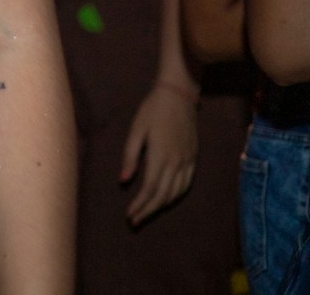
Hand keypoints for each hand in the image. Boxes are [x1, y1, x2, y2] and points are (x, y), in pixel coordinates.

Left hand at [119, 81, 198, 225]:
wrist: (179, 96)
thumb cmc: (152, 110)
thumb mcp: (136, 130)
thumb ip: (130, 156)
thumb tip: (123, 181)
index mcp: (161, 156)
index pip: (150, 189)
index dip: (139, 205)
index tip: (128, 215)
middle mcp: (177, 163)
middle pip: (163, 195)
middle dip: (148, 211)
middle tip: (134, 221)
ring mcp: (188, 161)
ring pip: (176, 193)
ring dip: (161, 206)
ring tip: (146, 214)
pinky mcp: (193, 158)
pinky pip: (186, 184)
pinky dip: (175, 196)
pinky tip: (165, 200)